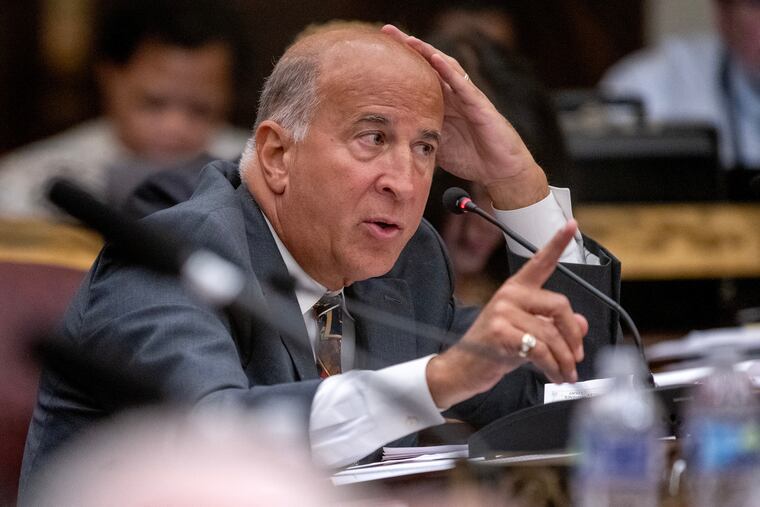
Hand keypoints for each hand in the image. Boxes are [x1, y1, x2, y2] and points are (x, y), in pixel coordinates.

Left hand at [380, 24, 547, 209]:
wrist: (499, 170)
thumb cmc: (471, 158)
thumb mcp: (437, 148)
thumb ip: (418, 139)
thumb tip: (390, 144)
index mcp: (442, 104)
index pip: (418, 77)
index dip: (400, 64)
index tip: (376, 51)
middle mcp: (453, 95)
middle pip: (429, 64)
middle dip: (409, 47)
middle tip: (387, 31)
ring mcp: (467, 97)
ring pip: (445, 67)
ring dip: (427, 51)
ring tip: (409, 40)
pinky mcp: (479, 105)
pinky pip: (462, 85)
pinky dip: (448, 71)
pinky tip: (434, 58)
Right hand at [426, 220, 587, 409]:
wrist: (464, 368)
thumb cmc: (495, 348)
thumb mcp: (528, 333)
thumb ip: (553, 325)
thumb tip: (580, 325)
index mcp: (516, 289)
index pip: (540, 262)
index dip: (557, 243)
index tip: (572, 225)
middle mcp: (509, 295)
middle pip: (559, 305)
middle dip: (573, 335)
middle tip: (577, 355)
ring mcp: (503, 312)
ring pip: (551, 334)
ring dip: (565, 359)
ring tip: (566, 373)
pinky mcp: (500, 332)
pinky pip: (540, 350)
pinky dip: (553, 367)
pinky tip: (555, 375)